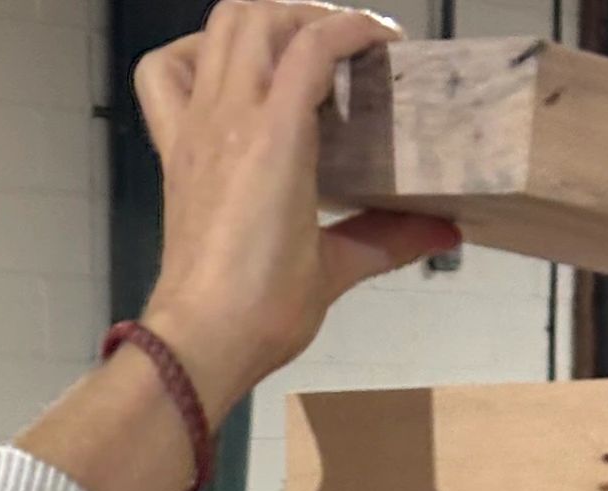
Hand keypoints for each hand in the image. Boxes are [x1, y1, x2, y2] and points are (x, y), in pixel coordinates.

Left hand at [135, 2, 460, 416]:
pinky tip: (218, 73)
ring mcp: (196, 128)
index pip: (315, 43)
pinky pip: (162, 74)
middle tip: (339, 44)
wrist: (198, 342)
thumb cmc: (265, 311)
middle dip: (307, 15)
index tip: (386, 45)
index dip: (357, 28)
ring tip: (288, 46)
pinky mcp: (173, 150)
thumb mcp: (335, 271)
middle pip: (261, 17)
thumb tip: (444, 229)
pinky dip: (189, 55)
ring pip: (218, 29)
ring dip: (257, 22)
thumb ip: (389, 238)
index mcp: (276, 138)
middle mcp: (230, 116)